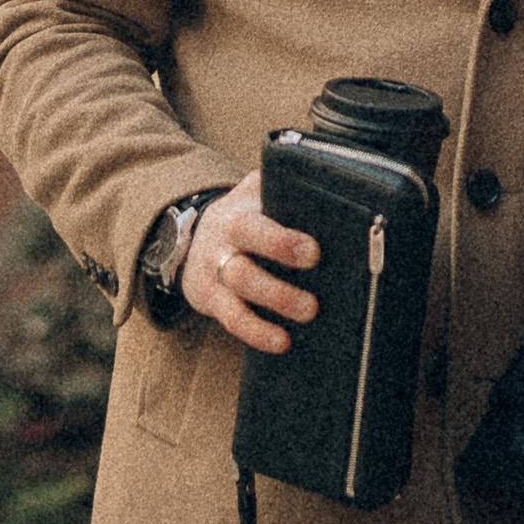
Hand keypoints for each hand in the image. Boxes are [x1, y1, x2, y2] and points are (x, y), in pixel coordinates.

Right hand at [179, 169, 319, 353]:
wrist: (195, 234)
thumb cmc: (246, 212)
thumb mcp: (255, 189)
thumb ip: (281, 183)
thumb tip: (327, 181)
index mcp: (237, 217)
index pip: (254, 229)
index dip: (281, 242)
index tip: (314, 253)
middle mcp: (221, 247)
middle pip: (243, 271)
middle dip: (277, 289)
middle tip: (314, 303)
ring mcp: (214, 276)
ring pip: (238, 298)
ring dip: (272, 309)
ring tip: (307, 316)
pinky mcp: (211, 301)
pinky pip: (232, 321)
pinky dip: (257, 334)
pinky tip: (282, 342)